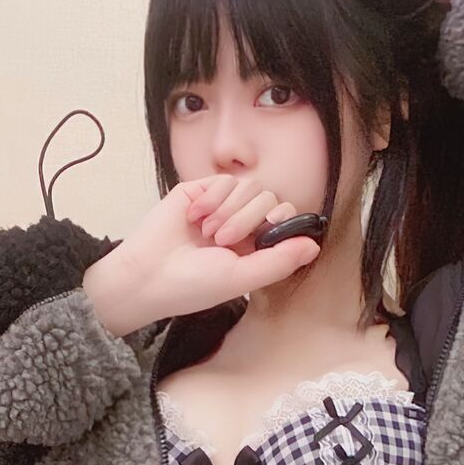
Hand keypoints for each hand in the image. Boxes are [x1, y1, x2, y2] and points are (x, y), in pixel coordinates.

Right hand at [86, 175, 320, 333]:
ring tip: (208, 233)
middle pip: (268, 198)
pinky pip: (223, 179)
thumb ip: (279, 261)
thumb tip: (315, 246)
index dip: (281, 220)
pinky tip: (195, 217)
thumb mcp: (242, 278)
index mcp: (255, 247)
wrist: (148, 275)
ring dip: (229, 210)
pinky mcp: (200, 191)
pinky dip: (213, 198)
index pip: (284, 218)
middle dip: (248, 219)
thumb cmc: (193, 285)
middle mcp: (241, 224)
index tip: (265, 234)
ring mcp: (221, 206)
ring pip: (248, 186)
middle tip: (222, 241)